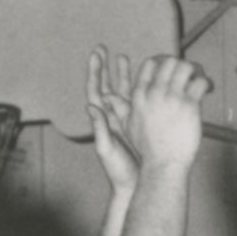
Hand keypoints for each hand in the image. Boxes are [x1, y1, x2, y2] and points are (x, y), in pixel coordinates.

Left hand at [85, 47, 138, 198]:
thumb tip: (91, 107)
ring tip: (124, 58)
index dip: (95, 72)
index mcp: (103, 121)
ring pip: (123, 92)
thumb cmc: (118, 172)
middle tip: (106, 50)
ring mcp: (125, 121)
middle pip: (108, 87)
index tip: (96, 55)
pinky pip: (137, 104)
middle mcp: (112, 118)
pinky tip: (145, 79)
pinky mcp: (138, 125)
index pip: (96, 91)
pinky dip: (139, 90)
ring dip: (123, 75)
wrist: (135, 185)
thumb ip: (99, 129)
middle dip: (107, 69)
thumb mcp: (107, 150)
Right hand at [118, 48, 209, 174]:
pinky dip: (206, 83)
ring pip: (185, 66)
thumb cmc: (148, 150)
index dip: (162, 63)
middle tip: (188, 73)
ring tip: (199, 78)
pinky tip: (207, 89)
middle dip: (180, 64)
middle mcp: (154, 93)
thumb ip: (120, 108)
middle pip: (169, 61)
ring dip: (195, 70)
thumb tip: (108, 99)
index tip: (171, 70)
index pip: (150, 64)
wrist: (163, 165)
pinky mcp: (189, 105)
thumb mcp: (127, 126)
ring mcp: (172, 98)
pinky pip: (200, 82)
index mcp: (140, 95)